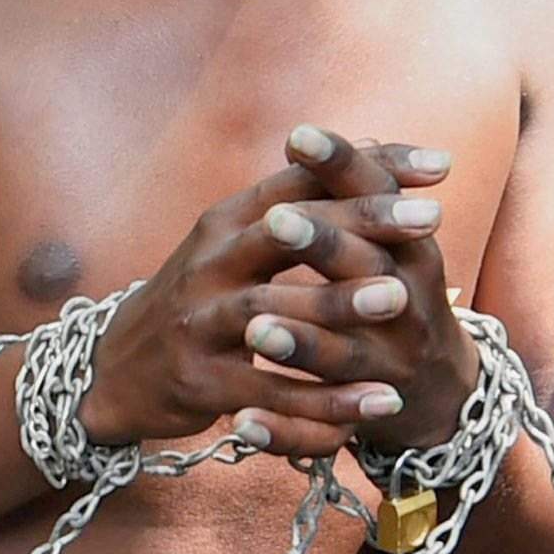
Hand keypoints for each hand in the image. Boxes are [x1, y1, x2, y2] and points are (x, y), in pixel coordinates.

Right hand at [78, 129, 468, 465]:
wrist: (116, 370)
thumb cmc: (200, 298)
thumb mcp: (238, 243)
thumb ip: (301, 204)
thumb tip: (376, 150)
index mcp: (227, 222)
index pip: (300, 180)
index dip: (366, 167)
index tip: (437, 166)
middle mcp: (210, 263)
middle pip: (286, 231)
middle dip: (359, 222)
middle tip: (429, 219)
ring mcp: (200, 322)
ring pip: (273, 310)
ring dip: (337, 304)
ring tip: (400, 300)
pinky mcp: (200, 381)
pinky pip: (268, 391)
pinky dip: (322, 400)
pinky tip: (376, 403)